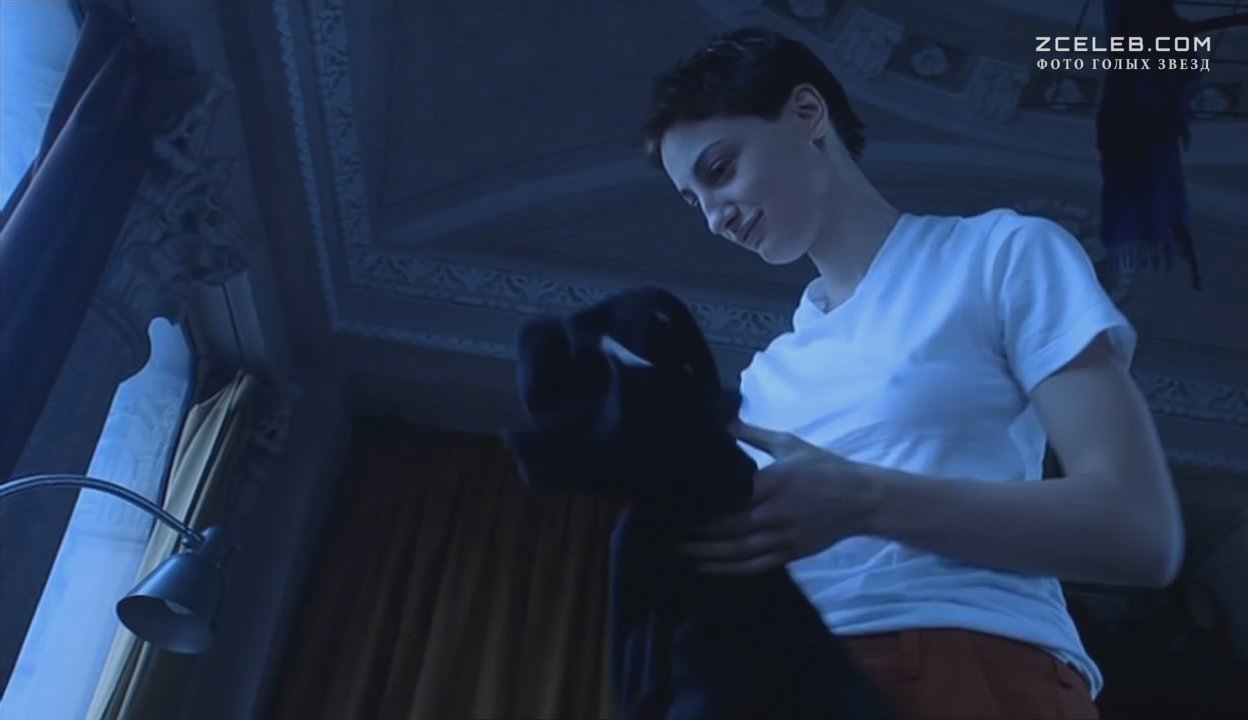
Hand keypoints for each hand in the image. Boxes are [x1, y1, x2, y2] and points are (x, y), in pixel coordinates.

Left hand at [678, 421, 878, 574]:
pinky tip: (706, 568)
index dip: (699, 503)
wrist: (863, 499)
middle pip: (725, 526)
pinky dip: (728, 570)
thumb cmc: (825, 468)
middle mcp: (773, 512)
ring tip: (678, 550)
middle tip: (666, 529)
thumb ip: (755, 436)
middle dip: (694, 529)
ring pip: (736, 550)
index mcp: (771, 482)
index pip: (727, 496)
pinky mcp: (789, 553)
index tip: (675, 502)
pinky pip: (753, 566)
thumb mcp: (790, 445)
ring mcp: (781, 536)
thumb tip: (725, 424)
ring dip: (705, 552)